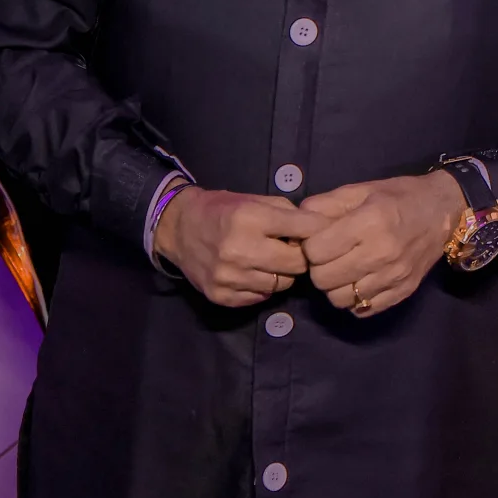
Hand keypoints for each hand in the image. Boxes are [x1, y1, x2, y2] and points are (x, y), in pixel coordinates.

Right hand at [154, 187, 318, 306]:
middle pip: (296, 265)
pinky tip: (254, 273)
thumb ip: (288, 213)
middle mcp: (239, 250)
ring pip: (281, 284)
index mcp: (250, 219)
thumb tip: (318, 230)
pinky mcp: (221, 296)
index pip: (303, 229)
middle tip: (293, 250)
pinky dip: (263, 287)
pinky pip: (260, 298)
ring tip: (272, 261)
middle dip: (301, 257)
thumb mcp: (255, 200)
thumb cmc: (223, 210)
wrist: (179, 229)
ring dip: (282, 274)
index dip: (316, 230)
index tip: (318, 231)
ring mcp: (229, 277)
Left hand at [299, 170, 464, 317]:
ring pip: (340, 299)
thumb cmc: (399, 196)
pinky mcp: (402, 292)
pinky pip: (362, 309)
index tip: (320, 240)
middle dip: (319, 268)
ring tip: (344, 270)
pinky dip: (354, 299)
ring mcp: (393, 276)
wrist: (442, 210)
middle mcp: (382, 253)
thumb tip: (299, 222)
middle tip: (330, 256)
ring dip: (335, 286)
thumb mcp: (361, 190)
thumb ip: (326, 204)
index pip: (316, 251)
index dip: (310, 246)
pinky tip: (359, 281)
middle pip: (324, 279)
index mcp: (369, 222)